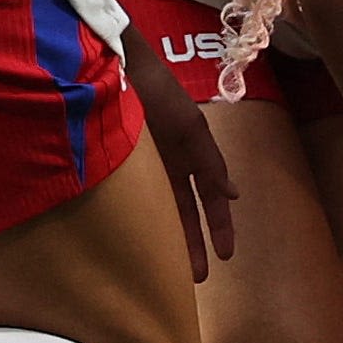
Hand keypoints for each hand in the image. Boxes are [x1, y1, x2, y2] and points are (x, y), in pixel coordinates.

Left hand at [129, 58, 238, 283]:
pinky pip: (132, 199)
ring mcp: (142, 162)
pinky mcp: (117, 162)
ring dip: (167, 236)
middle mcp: (168, 160)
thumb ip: (210, 162)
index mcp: (192, 149)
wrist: (108, 65)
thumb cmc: (154, 90)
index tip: (227, 255)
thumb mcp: (189, 126)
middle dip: (195, 240)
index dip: (220, 224)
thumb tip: (234, 195)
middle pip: (186, 208)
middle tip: (198, 276)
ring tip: (167, 269)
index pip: (211, 195)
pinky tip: (136, 239)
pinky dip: (140, 220)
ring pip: (160, 208)